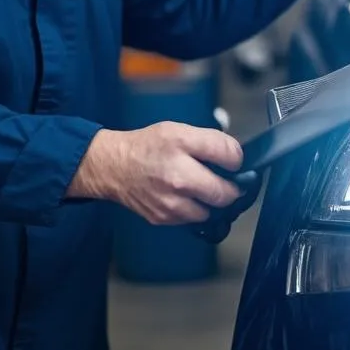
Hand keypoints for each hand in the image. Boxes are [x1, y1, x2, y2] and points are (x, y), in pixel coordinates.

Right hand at [68, 123, 243, 225]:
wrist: (113, 167)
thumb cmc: (148, 146)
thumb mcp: (179, 130)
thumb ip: (210, 140)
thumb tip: (235, 156)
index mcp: (183, 146)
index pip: (230, 155)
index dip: (236, 159)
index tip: (232, 162)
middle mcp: (178, 177)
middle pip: (225, 193)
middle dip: (230, 188)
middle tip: (226, 182)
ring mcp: (170, 202)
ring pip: (211, 211)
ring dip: (211, 202)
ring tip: (202, 189)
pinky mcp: (163, 218)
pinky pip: (192, 219)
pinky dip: (194, 210)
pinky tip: (185, 197)